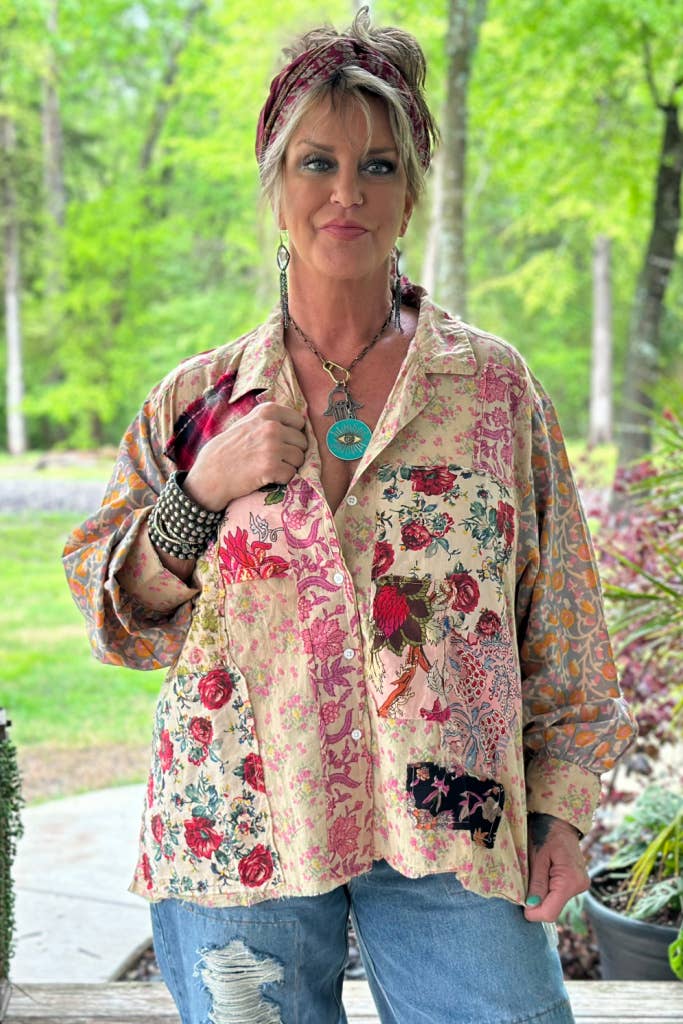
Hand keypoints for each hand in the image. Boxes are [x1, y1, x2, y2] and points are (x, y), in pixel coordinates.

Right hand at [183, 402, 306, 510]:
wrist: (210, 473)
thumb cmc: (229, 449)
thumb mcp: (248, 423)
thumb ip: (271, 421)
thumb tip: (300, 424)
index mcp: (267, 411)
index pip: (299, 422)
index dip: (292, 435)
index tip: (280, 442)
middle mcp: (272, 426)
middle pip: (302, 442)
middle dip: (292, 452)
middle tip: (273, 459)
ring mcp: (272, 447)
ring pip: (299, 458)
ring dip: (288, 466)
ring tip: (269, 467)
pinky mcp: (272, 467)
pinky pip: (292, 474)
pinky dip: (282, 479)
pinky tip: (267, 476)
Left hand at [524, 812, 588, 922]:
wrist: (559, 821)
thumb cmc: (544, 834)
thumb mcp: (536, 857)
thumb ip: (535, 883)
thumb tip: (531, 907)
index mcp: (570, 880)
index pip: (551, 912)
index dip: (534, 913)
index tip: (521, 906)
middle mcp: (579, 886)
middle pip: (553, 908)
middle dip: (537, 903)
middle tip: (525, 885)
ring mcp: (580, 885)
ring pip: (556, 902)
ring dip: (542, 895)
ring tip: (535, 876)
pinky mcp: (577, 882)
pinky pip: (560, 894)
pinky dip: (548, 890)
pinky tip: (543, 875)